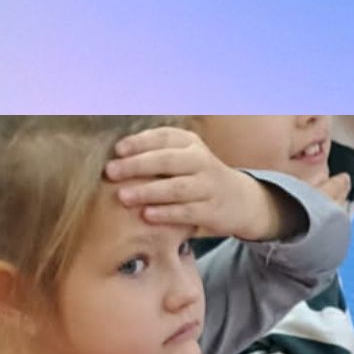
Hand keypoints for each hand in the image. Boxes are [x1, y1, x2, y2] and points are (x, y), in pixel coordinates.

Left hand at [107, 127, 283, 240]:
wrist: (241, 201)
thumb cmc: (198, 177)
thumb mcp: (184, 156)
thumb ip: (157, 152)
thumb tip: (116, 155)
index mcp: (190, 143)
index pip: (163, 137)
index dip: (139, 142)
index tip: (118, 150)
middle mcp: (202, 161)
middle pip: (166, 161)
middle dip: (136, 166)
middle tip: (111, 172)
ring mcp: (209, 187)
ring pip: (176, 187)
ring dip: (148, 192)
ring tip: (123, 197)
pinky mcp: (214, 211)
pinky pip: (187, 212)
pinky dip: (167, 213)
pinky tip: (147, 215)